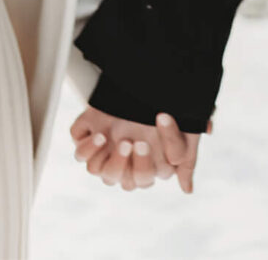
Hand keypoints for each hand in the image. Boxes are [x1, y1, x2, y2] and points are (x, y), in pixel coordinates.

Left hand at [69, 104, 209, 192]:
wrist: (149, 78)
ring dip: (101, 157)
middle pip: (116, 178)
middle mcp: (122, 162)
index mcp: (145, 166)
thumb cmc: (169, 109)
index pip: (142, 178)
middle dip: (120, 163)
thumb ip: (187, 161)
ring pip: (96, 169)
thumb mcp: (186, 133)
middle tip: (130, 142)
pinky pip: (80, 153)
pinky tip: (98, 135)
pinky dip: (86, 148)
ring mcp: (103, 150)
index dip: (142, 166)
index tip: (145, 144)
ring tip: (109, 137)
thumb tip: (187, 190)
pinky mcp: (87, 136)